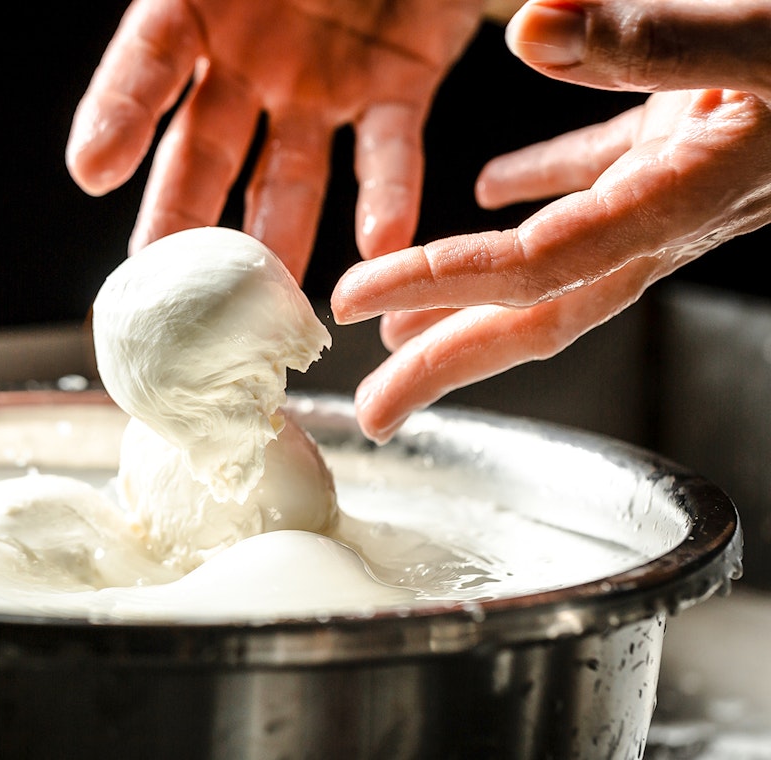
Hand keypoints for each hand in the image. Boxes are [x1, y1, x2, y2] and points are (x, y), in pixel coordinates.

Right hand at [66, 0, 485, 279]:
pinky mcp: (394, 88)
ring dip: (277, 239)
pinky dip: (385, 195)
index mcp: (200, 4)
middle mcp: (248, 57)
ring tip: (268, 298)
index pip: (148, 61)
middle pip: (202, 151)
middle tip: (162, 289)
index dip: (117, 114)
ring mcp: (318, 84)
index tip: (92, 172)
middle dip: (181, 220)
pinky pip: (387, 149)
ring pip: (286, 175)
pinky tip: (382, 243)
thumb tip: (131, 74)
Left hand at [331, 0, 770, 442]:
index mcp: (685, 200)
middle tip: (374, 410)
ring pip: (557, 267)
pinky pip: (595, 190)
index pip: (535, 267)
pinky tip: (490, 192)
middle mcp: (673, 217)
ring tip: (404, 331)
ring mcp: (677, 192)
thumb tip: (529, 29)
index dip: (441, 288)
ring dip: (475, 301)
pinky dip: (535, 196)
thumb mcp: (765, 33)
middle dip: (448, 364)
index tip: (357, 304)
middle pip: (540, 312)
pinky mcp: (686, 150)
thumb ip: (653, 38)